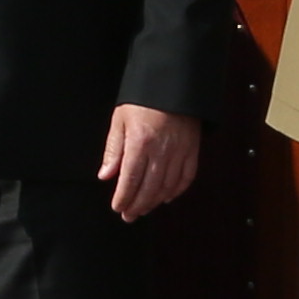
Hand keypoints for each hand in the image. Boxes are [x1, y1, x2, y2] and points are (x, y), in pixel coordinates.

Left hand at [97, 101, 199, 220]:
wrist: (172, 83)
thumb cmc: (142, 100)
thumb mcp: (120, 120)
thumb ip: (113, 149)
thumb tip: (105, 176)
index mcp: (140, 143)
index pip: (130, 179)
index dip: (123, 198)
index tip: (118, 208)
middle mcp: (161, 150)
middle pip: (149, 188)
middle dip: (137, 205)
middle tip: (129, 216)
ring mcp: (180, 151)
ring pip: (167, 186)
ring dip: (155, 201)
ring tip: (144, 209)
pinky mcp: (193, 148)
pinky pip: (187, 176)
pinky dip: (177, 190)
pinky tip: (166, 197)